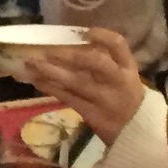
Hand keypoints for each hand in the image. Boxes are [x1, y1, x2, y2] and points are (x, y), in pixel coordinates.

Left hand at [11, 30, 146, 145]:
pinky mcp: (93, 114)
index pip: (119, 45)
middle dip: (69, 55)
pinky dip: (51, 88)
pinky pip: (68, 98)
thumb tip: (73, 42)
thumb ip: (106, 61)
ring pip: (76, 81)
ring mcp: (105, 99)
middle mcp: (118, 81)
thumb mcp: (124, 78)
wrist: (137, 134)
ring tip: (31, 63)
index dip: (102, 36)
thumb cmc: (125, 100)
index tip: (84, 33)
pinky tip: (37, 81)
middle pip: (95, 62)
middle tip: (46, 49)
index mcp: (128, 68)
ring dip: (51, 71)